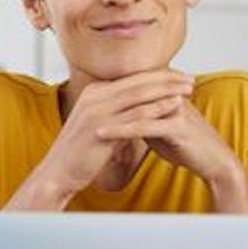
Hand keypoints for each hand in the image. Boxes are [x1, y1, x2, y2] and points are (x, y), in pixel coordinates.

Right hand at [31, 70, 194, 197]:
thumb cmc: (78, 153)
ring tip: (189, 89)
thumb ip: (113, 113)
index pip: (131, 78)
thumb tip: (134, 110)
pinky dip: (158, 108)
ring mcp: (98, 110)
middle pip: (138, 81)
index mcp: (93, 92)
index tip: (178, 76)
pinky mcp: (103, 127)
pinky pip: (136, 114)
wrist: (58, 172)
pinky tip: (175, 106)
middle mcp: (95, 96)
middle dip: (167, 78)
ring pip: (140, 94)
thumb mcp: (96, 124)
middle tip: (190, 77)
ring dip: (167, 90)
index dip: (157, 75)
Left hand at [94, 85, 239, 183]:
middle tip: (78, 106)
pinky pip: (143, 126)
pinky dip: (120, 130)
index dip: (109, 92)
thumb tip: (123, 114)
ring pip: (134, 108)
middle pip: (131, 92)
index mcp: (166, 92)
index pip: (133, 86)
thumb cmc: (187, 144)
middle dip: (104, 100)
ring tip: (83, 120)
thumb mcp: (159, 127)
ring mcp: (175, 108)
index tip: (85, 99)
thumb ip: (143, 116)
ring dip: (107, 113)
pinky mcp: (177, 126)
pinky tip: (103, 134)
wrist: (213, 161)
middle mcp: (170, 95)